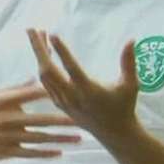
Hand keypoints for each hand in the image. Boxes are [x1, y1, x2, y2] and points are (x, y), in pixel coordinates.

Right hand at [0, 81, 80, 163]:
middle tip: (84, 119)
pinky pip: (29, 153)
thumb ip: (13, 89)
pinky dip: (45, 154)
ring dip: (61, 139)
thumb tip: (34, 78)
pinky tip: (59, 153)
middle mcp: (6, 118)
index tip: (71, 90)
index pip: (31, 94)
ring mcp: (6, 137)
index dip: (52, 92)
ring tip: (79, 139)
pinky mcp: (5, 151)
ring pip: (39, 138)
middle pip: (41, 119)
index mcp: (2, 101)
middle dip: (64, 120)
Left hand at [26, 29, 140, 143]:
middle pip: (48, 70)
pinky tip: (44, 54)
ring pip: (44, 76)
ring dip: (39, 55)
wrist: (114, 134)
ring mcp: (63, 101)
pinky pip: (45, 83)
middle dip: (38, 48)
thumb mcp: (130, 85)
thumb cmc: (124, 107)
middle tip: (32, 29)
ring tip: (39, 35)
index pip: (71, 68)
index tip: (53, 34)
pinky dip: (42, 66)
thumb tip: (131, 40)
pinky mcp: (59, 103)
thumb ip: (129, 63)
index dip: (61, 51)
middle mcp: (72, 96)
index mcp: (88, 91)